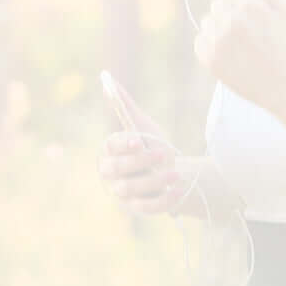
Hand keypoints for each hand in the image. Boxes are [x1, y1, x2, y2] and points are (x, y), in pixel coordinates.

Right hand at [98, 78, 184, 215]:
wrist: (171, 172)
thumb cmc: (152, 145)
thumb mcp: (143, 125)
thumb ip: (125, 105)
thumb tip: (107, 77)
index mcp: (111, 151)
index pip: (111, 147)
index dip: (124, 144)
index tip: (139, 140)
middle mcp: (112, 174)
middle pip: (117, 169)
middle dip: (140, 162)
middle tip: (164, 154)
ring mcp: (123, 193)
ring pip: (131, 189)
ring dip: (154, 181)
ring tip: (176, 174)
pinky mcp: (138, 208)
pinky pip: (147, 207)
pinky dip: (163, 200)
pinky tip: (178, 191)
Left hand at [194, 0, 285, 117]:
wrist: (282, 86)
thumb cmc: (284, 46)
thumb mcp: (282, 10)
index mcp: (249, 6)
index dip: (241, 0)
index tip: (252, 16)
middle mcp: (231, 21)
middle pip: (217, 4)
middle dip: (230, 14)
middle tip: (250, 34)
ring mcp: (217, 41)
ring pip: (207, 21)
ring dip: (219, 29)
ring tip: (240, 46)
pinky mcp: (208, 58)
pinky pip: (200, 41)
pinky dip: (211, 46)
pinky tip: (230, 56)